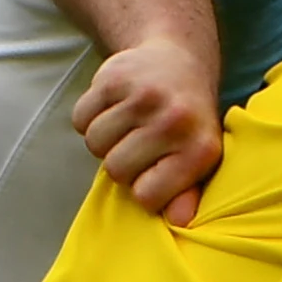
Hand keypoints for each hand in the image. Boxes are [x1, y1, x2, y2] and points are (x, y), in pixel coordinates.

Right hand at [73, 33, 220, 224]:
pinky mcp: (114, 78)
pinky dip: (89, 118)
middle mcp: (174, 121)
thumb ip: (188, 190)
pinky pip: (80, 119)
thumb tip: (180, 222)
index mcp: (200, 147)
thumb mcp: (200, 155)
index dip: (143, 189)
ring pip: (95, 144)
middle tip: (140, 145)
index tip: (154, 173)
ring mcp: (144, 97)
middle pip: (117, 170)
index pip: (147, 195)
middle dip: (122, 164)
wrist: (178, 59)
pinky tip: (114, 108)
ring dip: (105, 141)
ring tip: (128, 126)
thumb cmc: (188, 118)